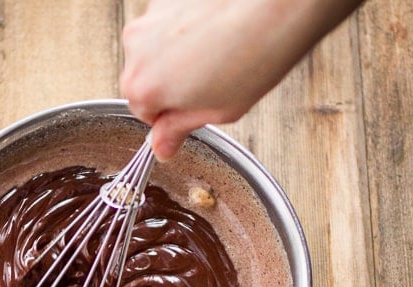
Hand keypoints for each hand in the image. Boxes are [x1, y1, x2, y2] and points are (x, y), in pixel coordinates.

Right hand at [121, 0, 362, 159]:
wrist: (276, 4)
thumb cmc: (253, 57)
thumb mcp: (216, 111)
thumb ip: (180, 128)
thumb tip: (162, 146)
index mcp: (143, 88)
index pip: (144, 113)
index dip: (170, 116)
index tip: (192, 111)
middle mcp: (136, 49)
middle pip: (145, 78)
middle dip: (172, 84)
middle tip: (211, 85)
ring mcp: (150, 16)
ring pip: (156, 48)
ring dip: (179, 55)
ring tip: (220, 54)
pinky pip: (169, 22)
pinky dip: (187, 29)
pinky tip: (218, 30)